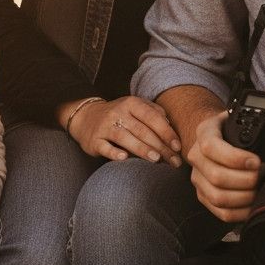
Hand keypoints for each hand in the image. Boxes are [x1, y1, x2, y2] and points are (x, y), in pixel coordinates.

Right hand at [68, 95, 182, 165]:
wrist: (86, 117)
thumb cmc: (119, 115)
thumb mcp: (135, 107)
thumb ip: (154, 112)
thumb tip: (170, 126)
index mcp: (131, 103)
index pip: (152, 117)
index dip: (166, 132)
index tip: (178, 147)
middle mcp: (118, 113)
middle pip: (142, 130)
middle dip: (160, 146)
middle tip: (174, 161)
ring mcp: (105, 126)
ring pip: (125, 138)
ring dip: (141, 149)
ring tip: (156, 160)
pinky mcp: (94, 140)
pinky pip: (105, 147)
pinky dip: (114, 153)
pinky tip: (124, 158)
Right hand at [187, 79, 264, 221]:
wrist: (216, 140)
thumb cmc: (232, 128)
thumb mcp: (245, 111)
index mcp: (205, 132)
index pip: (210, 147)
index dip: (234, 158)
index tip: (257, 161)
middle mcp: (195, 155)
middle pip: (215, 176)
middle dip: (245, 181)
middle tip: (263, 177)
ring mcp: (198, 177)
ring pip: (216, 196)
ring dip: (242, 197)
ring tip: (259, 190)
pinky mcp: (203, 195)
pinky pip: (218, 211)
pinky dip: (238, 212)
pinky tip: (252, 204)